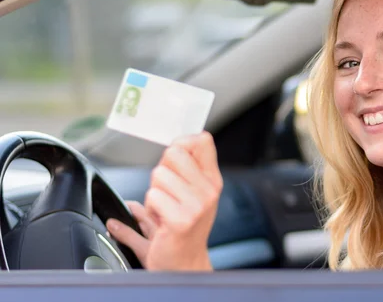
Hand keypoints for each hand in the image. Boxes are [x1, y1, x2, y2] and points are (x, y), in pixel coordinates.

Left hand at [107, 132, 222, 270]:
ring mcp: (197, 205)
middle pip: (174, 152)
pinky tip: (160, 220)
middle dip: (162, 169)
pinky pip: (153, 197)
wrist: (184, 264)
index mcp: (212, 180)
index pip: (202, 140)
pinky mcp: (181, 220)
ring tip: (163, 208)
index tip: (173, 159)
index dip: (181, 143)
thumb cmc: (184, 229)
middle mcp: (208, 190)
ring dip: (154, 192)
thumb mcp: (194, 194)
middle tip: (166, 190)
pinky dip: (149, 209)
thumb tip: (175, 144)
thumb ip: (186, 168)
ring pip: (159, 174)